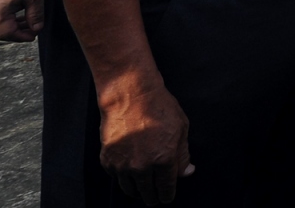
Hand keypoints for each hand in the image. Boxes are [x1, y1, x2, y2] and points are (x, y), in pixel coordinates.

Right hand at [0, 0, 46, 41]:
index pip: (7, 33)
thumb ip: (35, 15)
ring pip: (0, 27)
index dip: (22, 37)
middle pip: (1, 33)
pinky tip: (23, 18)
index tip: (34, 35)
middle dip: (18, 34)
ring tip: (31, 24)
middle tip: (32, 30)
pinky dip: (10, 22)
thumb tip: (36, 29)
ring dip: (15, 28)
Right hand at [97, 79, 193, 204]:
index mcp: (164, 160)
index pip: (166, 187)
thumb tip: (187, 172)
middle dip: (152, 196)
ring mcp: (122, 165)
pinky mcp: (107, 160)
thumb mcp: (181, 128)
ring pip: (129, 188)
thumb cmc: (159, 108)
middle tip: (154, 198)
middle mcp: (142, 167)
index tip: (166, 198)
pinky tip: (126, 175)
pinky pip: (115, 176)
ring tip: (140, 191)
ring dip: (136, 190)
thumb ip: (183, 155)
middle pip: (147, 192)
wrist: (130, 96)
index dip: (167, 195)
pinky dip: (121, 177)